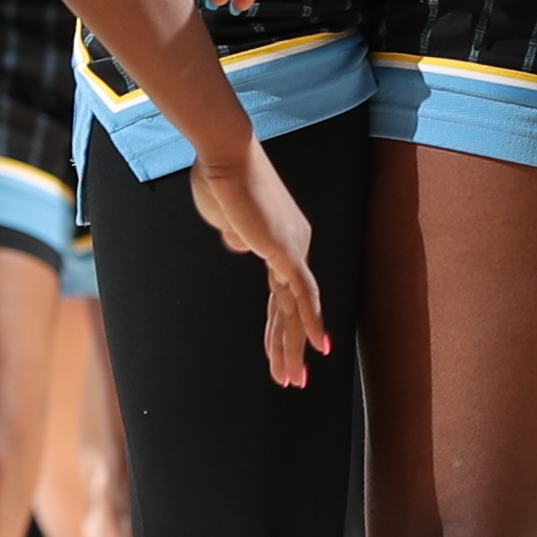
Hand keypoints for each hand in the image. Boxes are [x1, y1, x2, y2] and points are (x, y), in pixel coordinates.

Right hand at [186, 131, 327, 386]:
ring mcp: (293, 249)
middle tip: (292, 380)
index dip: (279, 328)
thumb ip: (235, 231)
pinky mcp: (286, 250)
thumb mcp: (225, 217)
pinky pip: (303, 294)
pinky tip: (317, 347)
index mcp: (281, 241)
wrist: (224, 157)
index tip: (276, 354)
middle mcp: (295, 247)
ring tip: (292, 379)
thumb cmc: (219, 180)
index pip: (282, 296)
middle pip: (293, 309)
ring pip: (296, 309)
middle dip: (290, 348)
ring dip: (293, 347)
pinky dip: (310, 322)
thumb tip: (239, 242)